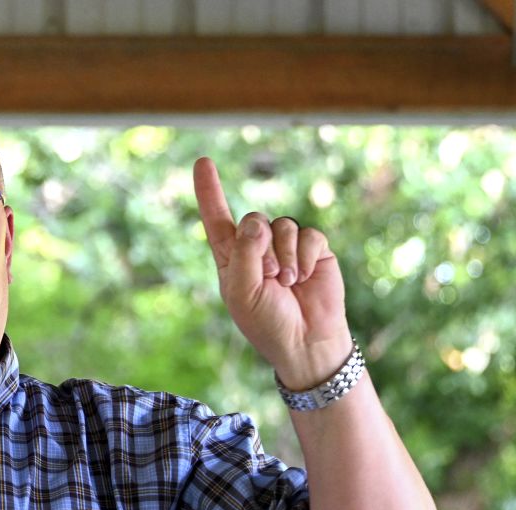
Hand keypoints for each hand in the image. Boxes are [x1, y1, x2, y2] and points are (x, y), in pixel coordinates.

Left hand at [193, 157, 352, 388]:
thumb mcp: (243, 291)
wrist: (306, 341)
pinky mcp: (313, 249)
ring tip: (287, 284)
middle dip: (260, 247)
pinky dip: (304, 256)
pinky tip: (304, 278)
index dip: (209, 191)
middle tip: (268, 278)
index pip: (217, 219)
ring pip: (283, 225)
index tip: (202, 162)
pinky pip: (309, 234)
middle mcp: (257, 247)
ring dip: (284, 256)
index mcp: (231, 258)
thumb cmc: (267, 322)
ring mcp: (286, 246)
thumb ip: (244, 253)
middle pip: (253, 219)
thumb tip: (257, 221)